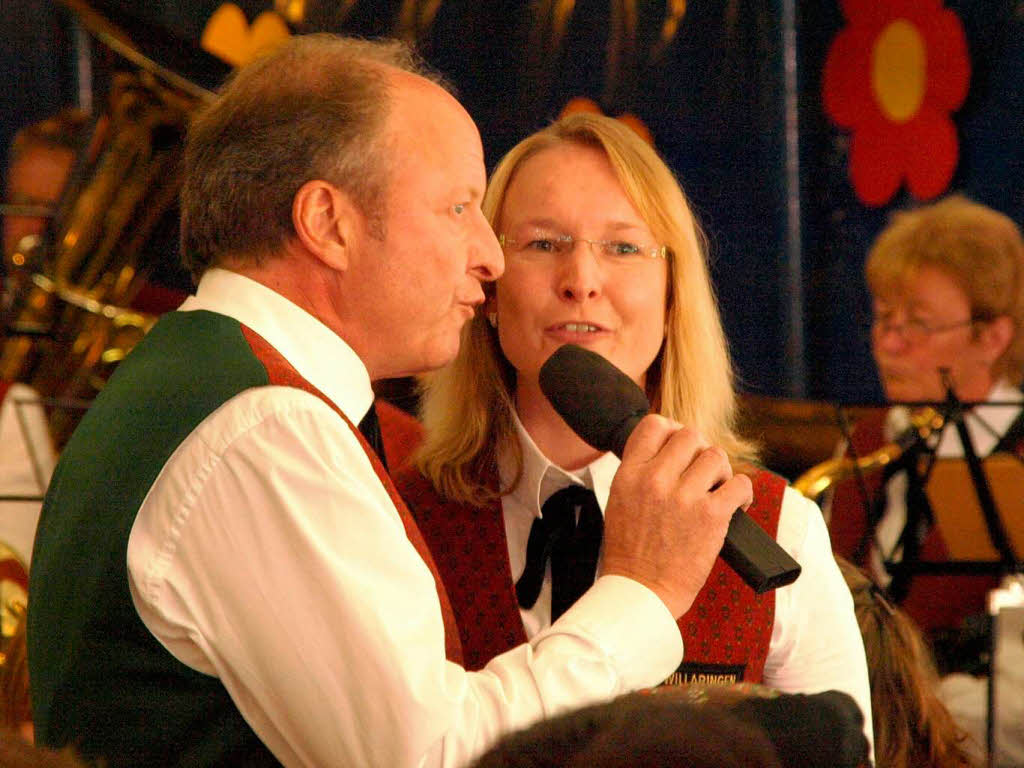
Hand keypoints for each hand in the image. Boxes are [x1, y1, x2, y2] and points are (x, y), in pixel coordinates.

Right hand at [600, 415, 752, 617]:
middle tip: (702, 473)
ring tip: (717, 491)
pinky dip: (742, 493)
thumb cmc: (631, 553)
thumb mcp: (620, 501)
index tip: (680, 448)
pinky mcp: (711, 516)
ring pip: (716, 456)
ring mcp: (684, 497)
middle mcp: (655, 480)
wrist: (640, 592)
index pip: (654, 425)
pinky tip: (735, 505)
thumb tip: (670, 452)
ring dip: (721, 472)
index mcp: (629, 474)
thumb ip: (641, 473)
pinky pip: (740, 484)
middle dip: (700, 451)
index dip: (672, 431)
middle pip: (690, 435)